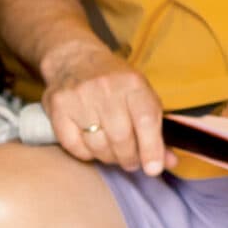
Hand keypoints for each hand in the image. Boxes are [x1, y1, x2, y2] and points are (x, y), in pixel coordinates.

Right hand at [42, 41, 167, 174]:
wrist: (75, 59)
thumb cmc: (116, 83)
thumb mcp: (142, 96)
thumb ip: (157, 130)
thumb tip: (169, 162)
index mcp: (133, 84)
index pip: (145, 121)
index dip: (151, 149)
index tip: (154, 169)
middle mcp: (105, 88)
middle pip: (121, 138)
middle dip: (129, 158)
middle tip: (132, 162)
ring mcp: (79, 97)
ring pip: (98, 145)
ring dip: (109, 158)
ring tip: (114, 154)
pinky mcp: (57, 107)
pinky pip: (74, 145)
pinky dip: (86, 153)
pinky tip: (93, 147)